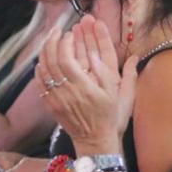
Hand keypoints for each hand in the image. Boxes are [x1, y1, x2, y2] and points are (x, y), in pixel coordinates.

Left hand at [37, 17, 137, 151]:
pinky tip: (43, 59)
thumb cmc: (110, 118)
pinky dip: (39, 67)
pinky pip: (39, 82)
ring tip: (50, 38)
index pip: (66, 59)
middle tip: (57, 29)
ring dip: (44, 51)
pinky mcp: (50, 104)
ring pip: (43, 69)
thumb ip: (126, 75)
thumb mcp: (122, 97)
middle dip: (52, 41)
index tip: (71, 33)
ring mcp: (56, 99)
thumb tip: (132, 56)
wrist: (95, 141)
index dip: (66, 43)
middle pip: (51, 60)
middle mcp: (67, 92)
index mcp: (84, 88)